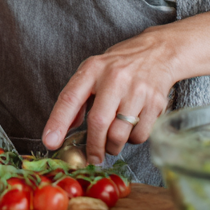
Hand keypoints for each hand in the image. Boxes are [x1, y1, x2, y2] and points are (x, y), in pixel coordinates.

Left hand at [42, 31, 177, 163]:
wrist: (159, 51)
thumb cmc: (121, 65)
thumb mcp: (94, 71)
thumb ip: (78, 98)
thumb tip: (65, 128)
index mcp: (93, 69)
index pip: (70, 97)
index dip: (58, 122)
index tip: (50, 142)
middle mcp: (115, 78)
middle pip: (98, 122)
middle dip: (93, 147)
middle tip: (92, 157)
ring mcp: (137, 90)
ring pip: (120, 134)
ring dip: (113, 146)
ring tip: (113, 141)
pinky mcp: (156, 102)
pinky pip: (140, 135)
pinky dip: (133, 139)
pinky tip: (131, 127)